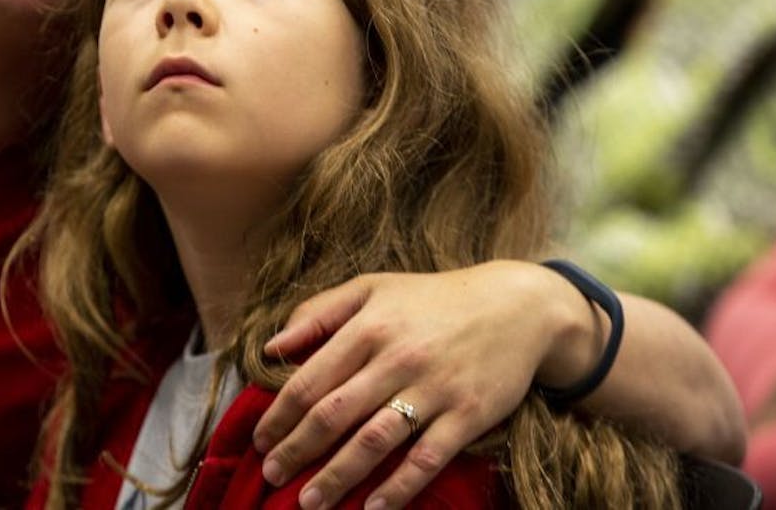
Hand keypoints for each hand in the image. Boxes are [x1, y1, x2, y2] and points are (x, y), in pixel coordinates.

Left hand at [253, 261, 597, 508]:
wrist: (515, 306)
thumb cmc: (434, 298)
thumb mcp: (373, 287)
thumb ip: (319, 312)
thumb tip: (272, 346)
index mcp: (369, 326)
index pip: (311, 380)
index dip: (280, 415)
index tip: (260, 440)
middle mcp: (397, 358)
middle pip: (334, 414)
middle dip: (297, 451)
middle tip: (272, 475)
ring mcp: (434, 388)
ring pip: (374, 441)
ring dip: (337, 476)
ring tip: (310, 502)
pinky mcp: (468, 414)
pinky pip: (427, 459)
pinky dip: (399, 488)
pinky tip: (374, 508)